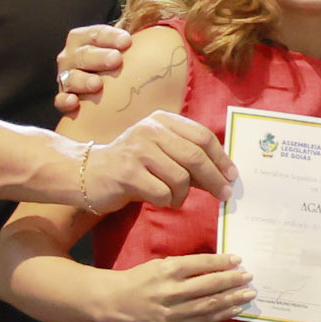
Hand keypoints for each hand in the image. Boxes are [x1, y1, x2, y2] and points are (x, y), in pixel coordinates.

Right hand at [54, 23, 134, 116]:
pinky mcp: (64, 98)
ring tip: (97, 84)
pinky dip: (65, 101)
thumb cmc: (119, 67)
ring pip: (70, 76)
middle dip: (98, 56)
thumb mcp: (127, 52)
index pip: (94, 34)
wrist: (106, 93)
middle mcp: (72, 56)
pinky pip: (60, 100)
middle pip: (81, 54)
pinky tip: (74, 103)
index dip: (109, 36)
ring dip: (82, 80)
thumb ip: (141, 43)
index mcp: (85, 40)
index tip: (128, 41)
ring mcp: (66, 78)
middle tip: (116, 60)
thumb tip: (179, 31)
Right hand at [80, 109, 232, 211]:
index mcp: (162, 120)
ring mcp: (137, 150)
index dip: (221, 158)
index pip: (202, 136)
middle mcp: (149, 130)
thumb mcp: (161, 152)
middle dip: (214, 179)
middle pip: (195, 156)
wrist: (88, 173)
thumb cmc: (133, 165)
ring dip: (184, 194)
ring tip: (176, 198)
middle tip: (224, 195)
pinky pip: (162, 193)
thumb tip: (226, 174)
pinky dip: (167, 201)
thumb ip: (189, 158)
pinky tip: (161, 200)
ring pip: (180, 177)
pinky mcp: (127, 172)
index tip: (232, 175)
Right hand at [95, 252, 252, 321]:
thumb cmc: (141, 279)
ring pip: (208, 305)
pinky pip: (202, 321)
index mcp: (166, 271)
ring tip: (247, 294)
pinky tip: (234, 309)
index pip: (201, 264)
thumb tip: (217, 267)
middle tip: (249, 277)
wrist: (116, 301)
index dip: (222, 262)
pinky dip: (221, 315)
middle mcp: (170, 291)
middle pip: (208, 285)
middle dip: (232, 280)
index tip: (238, 260)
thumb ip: (185, 266)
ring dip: (231, 299)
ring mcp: (171, 312)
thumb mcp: (160, 265)